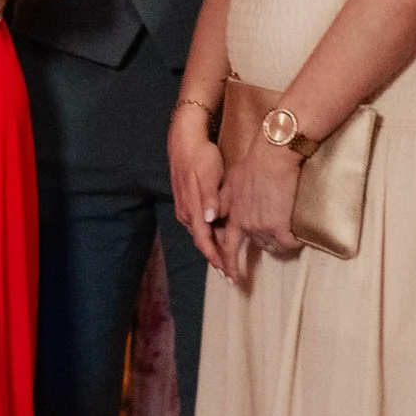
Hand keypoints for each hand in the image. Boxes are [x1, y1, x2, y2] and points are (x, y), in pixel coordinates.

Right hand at [168, 107, 226, 261]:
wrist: (184, 141)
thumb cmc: (200, 156)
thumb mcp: (208, 175)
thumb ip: (210, 198)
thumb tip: (211, 218)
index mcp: (192, 209)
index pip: (205, 242)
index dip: (216, 259)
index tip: (227, 274)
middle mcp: (186, 213)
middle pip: (202, 242)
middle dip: (216, 258)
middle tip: (231, 274)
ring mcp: (185, 208)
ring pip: (201, 234)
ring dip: (214, 246)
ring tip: (228, 258)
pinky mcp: (187, 202)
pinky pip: (199, 224)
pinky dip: (210, 233)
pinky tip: (220, 234)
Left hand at [223, 136, 303, 262]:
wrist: (272, 155)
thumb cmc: (253, 163)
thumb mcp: (230, 182)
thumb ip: (222, 201)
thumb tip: (213, 215)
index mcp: (232, 214)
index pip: (227, 246)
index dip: (228, 264)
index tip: (230, 279)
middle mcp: (245, 224)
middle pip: (257, 245)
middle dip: (267, 243)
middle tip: (278, 236)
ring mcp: (261, 226)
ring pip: (274, 245)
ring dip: (281, 240)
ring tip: (290, 229)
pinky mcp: (279, 226)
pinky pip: (289, 243)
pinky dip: (295, 240)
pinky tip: (299, 234)